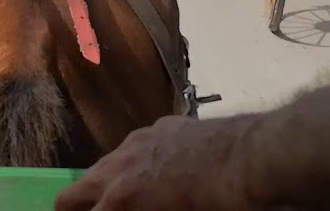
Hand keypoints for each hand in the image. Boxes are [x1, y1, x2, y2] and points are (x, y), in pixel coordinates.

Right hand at [55, 115, 252, 210]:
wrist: (252, 157)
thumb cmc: (218, 205)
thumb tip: (130, 208)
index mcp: (123, 197)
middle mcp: (123, 164)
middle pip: (82, 187)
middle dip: (76, 205)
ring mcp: (142, 140)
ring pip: (108, 164)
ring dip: (103, 183)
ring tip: (109, 199)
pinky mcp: (164, 127)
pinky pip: (135, 147)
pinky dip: (131, 164)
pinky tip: (147, 171)